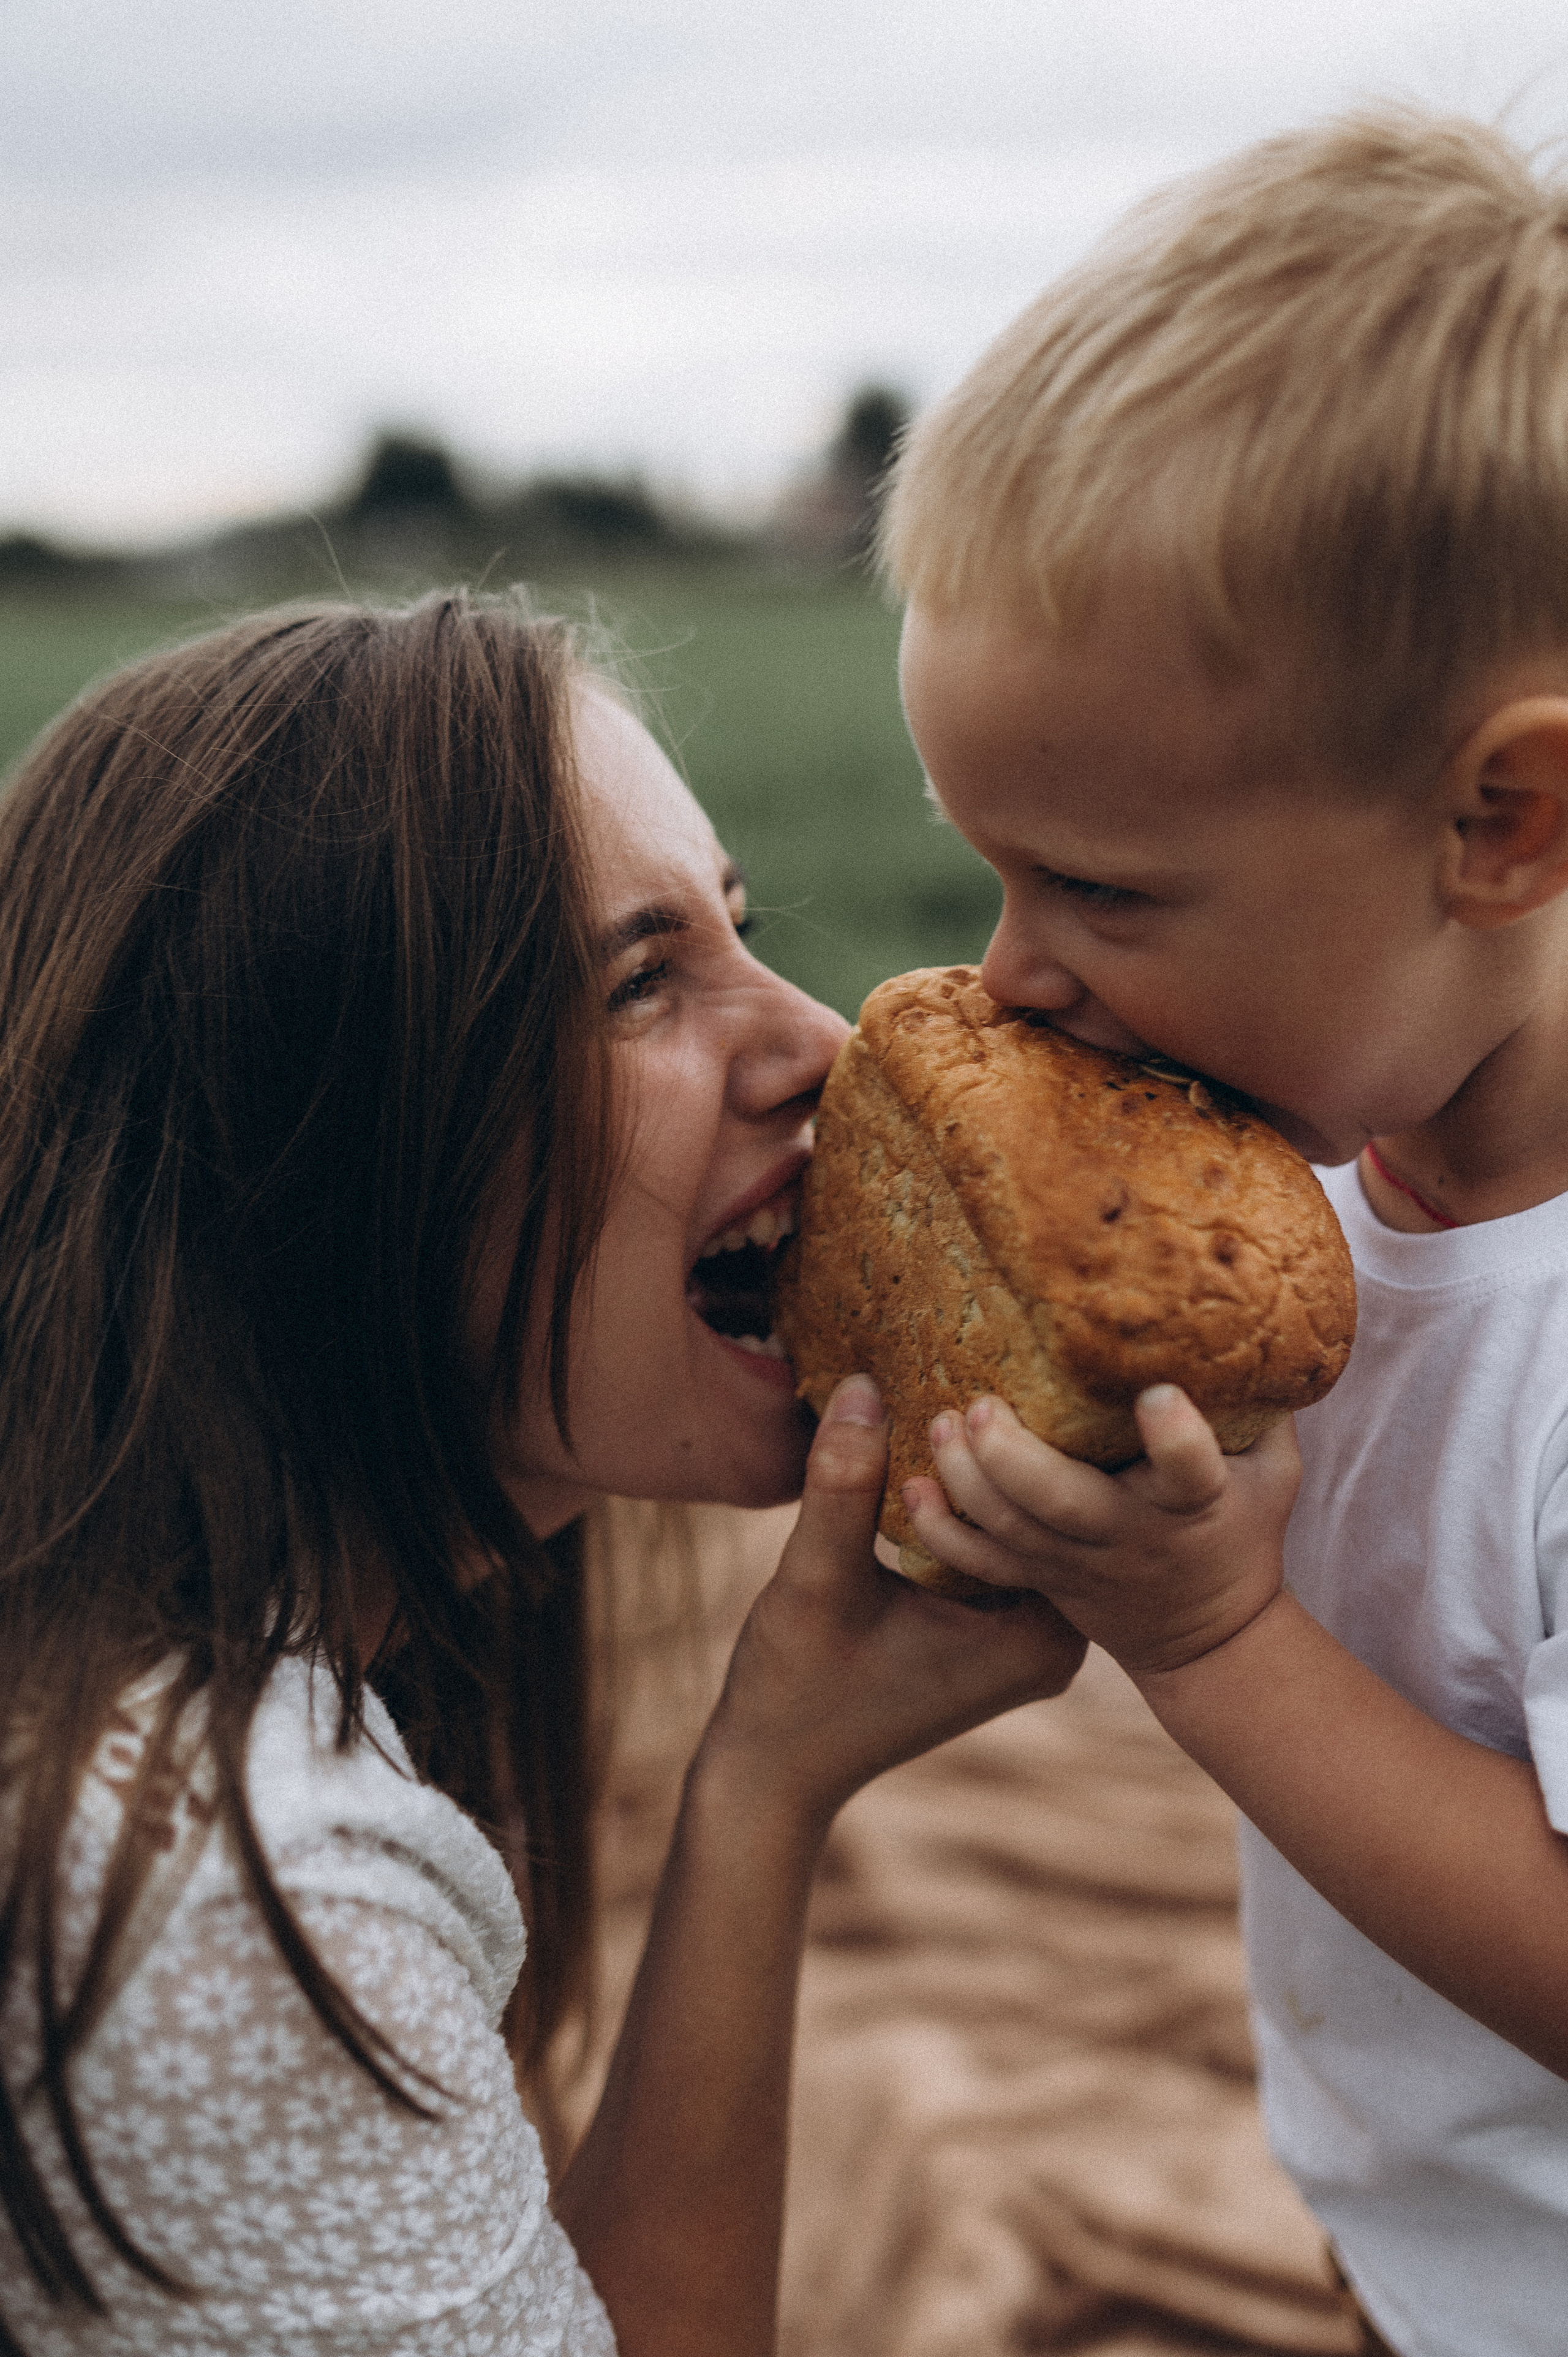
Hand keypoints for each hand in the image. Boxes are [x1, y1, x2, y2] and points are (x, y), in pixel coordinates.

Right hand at [699, 1375, 1084, 1827]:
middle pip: (1055, 1514)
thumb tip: (866, 1384)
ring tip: (982, 1365)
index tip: (1030, 1349)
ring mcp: (1022, 1639)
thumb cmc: (795, 1691)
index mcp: (1035, 1638)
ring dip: (995, 1463)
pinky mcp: (991, 1632)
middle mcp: (1049, 1643)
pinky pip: (997, 1543)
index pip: (1069, 1512)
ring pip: (1026, 1523)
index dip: (1050, 1430)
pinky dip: (973, 1497)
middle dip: (1027, 1438)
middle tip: (1014, 1337)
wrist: (774, 1773)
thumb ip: (844, 1483)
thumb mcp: (817, 1578)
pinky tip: (946, 1428)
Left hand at [899, 1386, 1299, 1681]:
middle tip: (981, 1406)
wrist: (1208, 1640)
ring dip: (966, 1480)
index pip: (1191, 1472)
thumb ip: (1263, 1406)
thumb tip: (1259, 1315)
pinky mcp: (1043, 1579)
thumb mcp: (1274, 1473)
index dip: (1176, 1438)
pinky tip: (912, 1490)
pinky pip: (983, 1565)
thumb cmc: (1242, 1528)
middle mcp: (1131, 1535)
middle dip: (1016, 1459)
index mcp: (1195, 1504)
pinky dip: (942, 1534)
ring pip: (1012, 1531)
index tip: (1156, 1393)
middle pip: (1067, 1506)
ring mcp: (1078, 1563)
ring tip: (940, 1426)